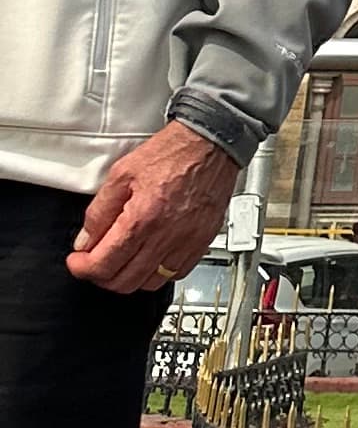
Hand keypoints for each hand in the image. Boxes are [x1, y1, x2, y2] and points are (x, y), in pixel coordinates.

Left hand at [70, 124, 240, 292]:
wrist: (210, 144)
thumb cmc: (172, 153)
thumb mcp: (122, 174)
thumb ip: (99, 211)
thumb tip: (86, 240)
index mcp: (142, 218)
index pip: (103, 265)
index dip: (82, 268)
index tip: (78, 262)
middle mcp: (166, 236)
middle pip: (124, 281)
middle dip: (101, 276)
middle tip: (95, 262)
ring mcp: (187, 242)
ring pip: (149, 283)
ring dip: (129, 277)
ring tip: (121, 261)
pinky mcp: (202, 241)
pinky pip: (176, 274)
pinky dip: (158, 273)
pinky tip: (150, 257)